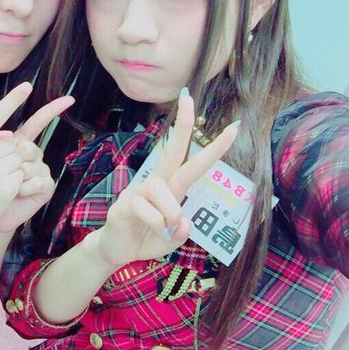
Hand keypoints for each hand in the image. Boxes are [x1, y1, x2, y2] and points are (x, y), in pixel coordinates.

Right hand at [0, 83, 69, 240]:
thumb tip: (13, 133)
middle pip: (16, 142)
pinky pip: (24, 175)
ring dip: (16, 169)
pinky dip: (19, 183)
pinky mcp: (5, 186)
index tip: (28, 85)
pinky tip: (3, 192)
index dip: (13, 99)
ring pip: (22, 158)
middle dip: (13, 155)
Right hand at [90, 91, 238, 267]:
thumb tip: (182, 220)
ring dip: (170, 211)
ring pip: (162, 188)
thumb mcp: (171, 241)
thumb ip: (181, 232)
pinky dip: (155, 223)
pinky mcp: (124, 203)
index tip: (233, 127)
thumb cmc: (145, 239)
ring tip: (165, 229)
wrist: (116, 252)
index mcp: (171, 189)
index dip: (213, 148)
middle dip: (182, 125)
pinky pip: (145, 208)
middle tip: (188, 97)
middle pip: (172, 150)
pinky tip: (150, 231)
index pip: (193, 164)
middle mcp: (156, 184)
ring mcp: (137, 191)